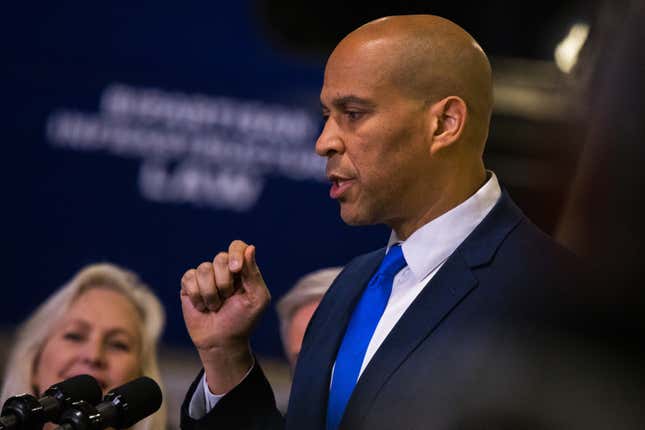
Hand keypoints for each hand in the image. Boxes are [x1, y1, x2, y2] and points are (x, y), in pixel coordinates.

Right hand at [180, 240, 269, 392]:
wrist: (222, 341)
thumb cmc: (243, 320)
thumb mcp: (257, 299)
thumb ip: (253, 274)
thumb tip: (250, 248)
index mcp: (242, 269)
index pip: (237, 247)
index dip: (235, 254)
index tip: (236, 270)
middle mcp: (223, 269)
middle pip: (220, 258)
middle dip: (224, 283)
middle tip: (227, 299)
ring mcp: (205, 276)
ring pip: (203, 269)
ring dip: (211, 293)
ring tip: (215, 306)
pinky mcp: (189, 285)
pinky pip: (188, 278)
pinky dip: (197, 296)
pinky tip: (202, 306)